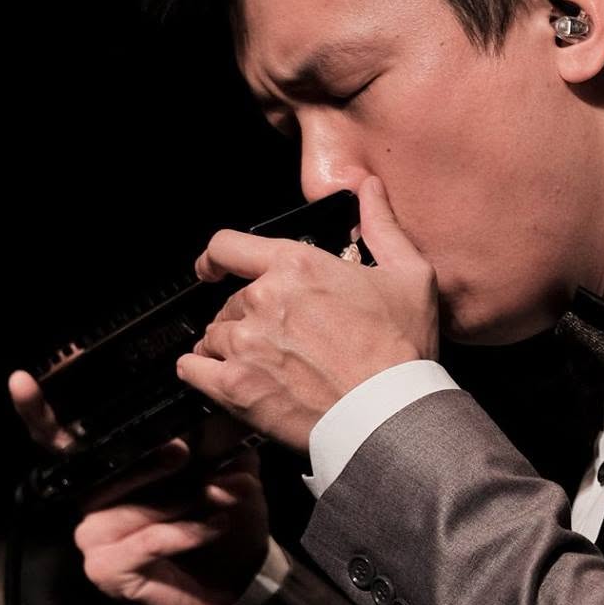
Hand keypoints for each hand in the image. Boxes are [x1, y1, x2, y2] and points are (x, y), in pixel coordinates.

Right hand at [8, 372, 270, 604]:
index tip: (21, 380)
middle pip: (109, 469)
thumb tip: (218, 416)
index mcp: (109, 477)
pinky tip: (217, 523)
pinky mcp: (105, 569)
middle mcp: (91, 505)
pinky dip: (187, 530)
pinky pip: (147, 539)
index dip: (39, 413)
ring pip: (131, 506)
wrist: (239, 591)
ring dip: (181, 500)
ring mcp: (92, 539)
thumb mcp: (227, 478)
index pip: (65, 444)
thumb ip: (217, 447)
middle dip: (153, 461)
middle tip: (187, 454)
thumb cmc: (225, 529)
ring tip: (220, 499)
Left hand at [177, 176, 438, 450]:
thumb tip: (370, 188)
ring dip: (229, 349)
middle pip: (229, 302)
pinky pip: (192, 371)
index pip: (228, 246)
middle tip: (280, 343)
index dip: (215, 258)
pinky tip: (226, 381)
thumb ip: (382, 226)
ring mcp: (245, 343)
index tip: (212, 269)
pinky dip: (203, 375)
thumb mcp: (410, 276)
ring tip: (264, 368)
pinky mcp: (235, 385)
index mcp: (297, 265)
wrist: (390, 416)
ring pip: (213, 337)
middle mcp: (264, 298)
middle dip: (247, 319)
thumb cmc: (402, 351)